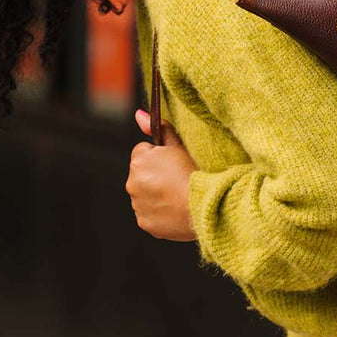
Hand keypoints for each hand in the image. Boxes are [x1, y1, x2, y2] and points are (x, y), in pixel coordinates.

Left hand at [125, 109, 197, 241]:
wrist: (205, 205)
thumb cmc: (194, 173)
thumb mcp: (179, 146)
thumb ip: (158, 128)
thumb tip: (138, 114)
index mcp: (139, 160)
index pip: (143, 152)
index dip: (160, 156)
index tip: (173, 163)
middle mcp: (132, 183)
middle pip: (142, 174)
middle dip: (155, 175)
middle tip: (177, 179)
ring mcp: (137, 205)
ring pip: (144, 194)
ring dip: (156, 193)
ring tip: (178, 194)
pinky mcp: (144, 222)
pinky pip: (149, 213)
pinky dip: (159, 212)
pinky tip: (175, 209)